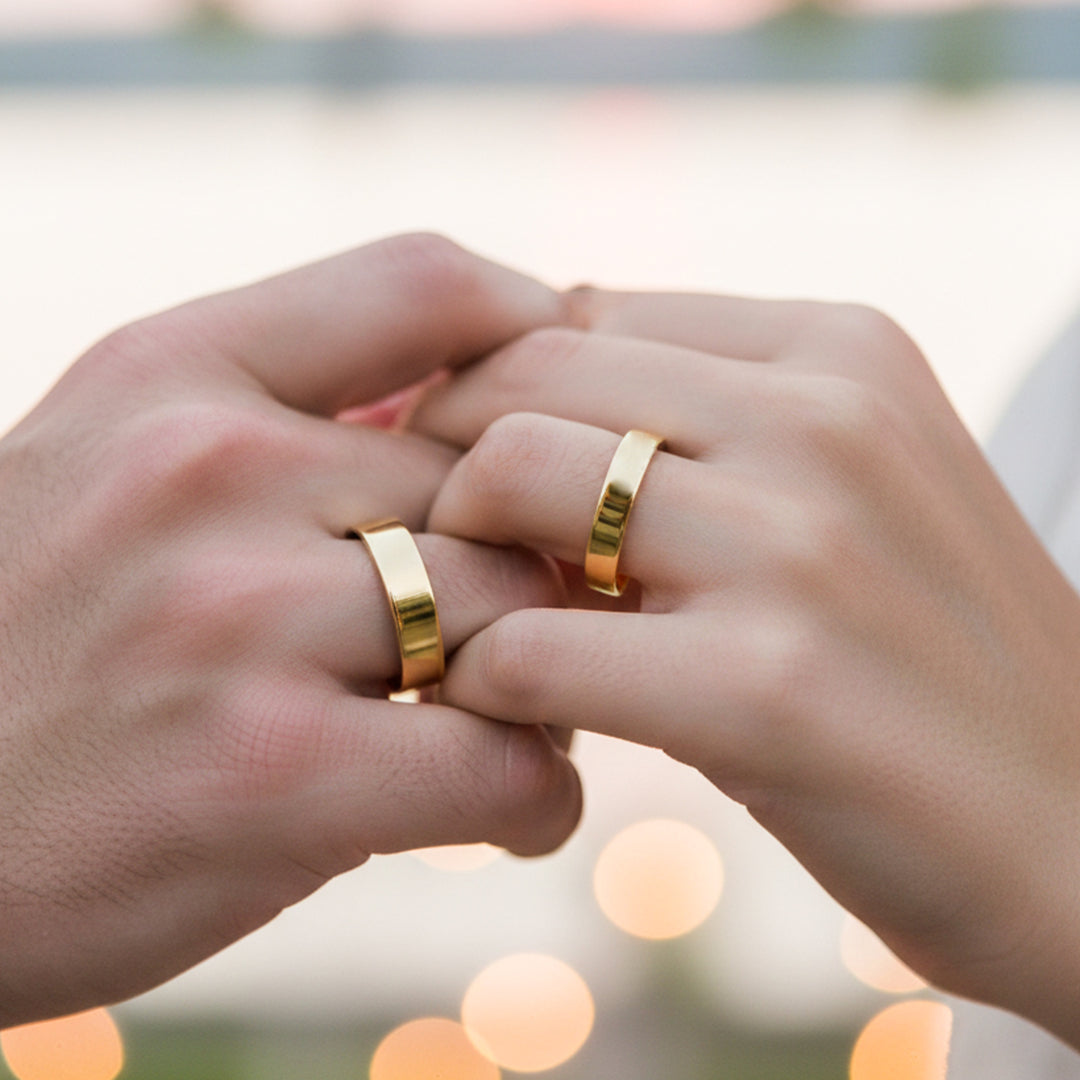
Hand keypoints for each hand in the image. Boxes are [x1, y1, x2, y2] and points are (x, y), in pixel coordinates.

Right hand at [0, 235, 581, 1026]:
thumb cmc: (30, 640)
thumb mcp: (111, 460)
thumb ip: (281, 414)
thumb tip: (470, 412)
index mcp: (176, 372)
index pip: (431, 284)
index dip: (542, 342)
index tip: (570, 425)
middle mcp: (208, 470)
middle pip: (499, 483)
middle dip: (540, 562)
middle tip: (538, 625)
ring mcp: (239, 619)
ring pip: (515, 616)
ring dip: (548, 681)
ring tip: (514, 719)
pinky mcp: (271, 777)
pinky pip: (504, 764)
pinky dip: (536, 795)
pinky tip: (506, 810)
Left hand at [412, 290, 1079, 1046]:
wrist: (1077, 835)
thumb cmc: (924, 659)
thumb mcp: (847, 485)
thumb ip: (706, 417)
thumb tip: (526, 378)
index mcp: (835, 349)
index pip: (577, 318)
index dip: (490, 402)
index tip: (474, 486)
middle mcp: (821, 418)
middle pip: (524, 377)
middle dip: (449, 467)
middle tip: (449, 556)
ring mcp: (798, 548)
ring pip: (507, 478)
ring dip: (456, 564)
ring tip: (478, 630)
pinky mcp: (766, 690)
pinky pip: (528, 648)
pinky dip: (479, 680)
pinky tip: (504, 714)